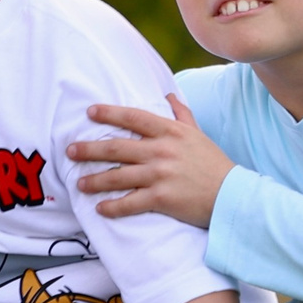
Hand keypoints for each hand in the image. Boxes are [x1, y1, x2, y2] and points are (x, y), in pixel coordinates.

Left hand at [69, 94, 233, 228]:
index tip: (90, 112)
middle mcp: (162, 150)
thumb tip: (169, 94)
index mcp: (171, 131)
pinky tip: (100, 208)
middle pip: (117, 146)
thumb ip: (181, 114)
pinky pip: (130, 203)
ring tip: (80, 184)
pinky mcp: (162, 198)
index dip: (109, 113)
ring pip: (118, 175)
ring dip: (95, 180)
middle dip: (90, 149)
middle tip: (70, 151)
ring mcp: (161, 174)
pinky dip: (113, 207)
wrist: (232, 196)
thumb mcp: (198, 135)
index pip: (134, 117)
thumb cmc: (214, 164)